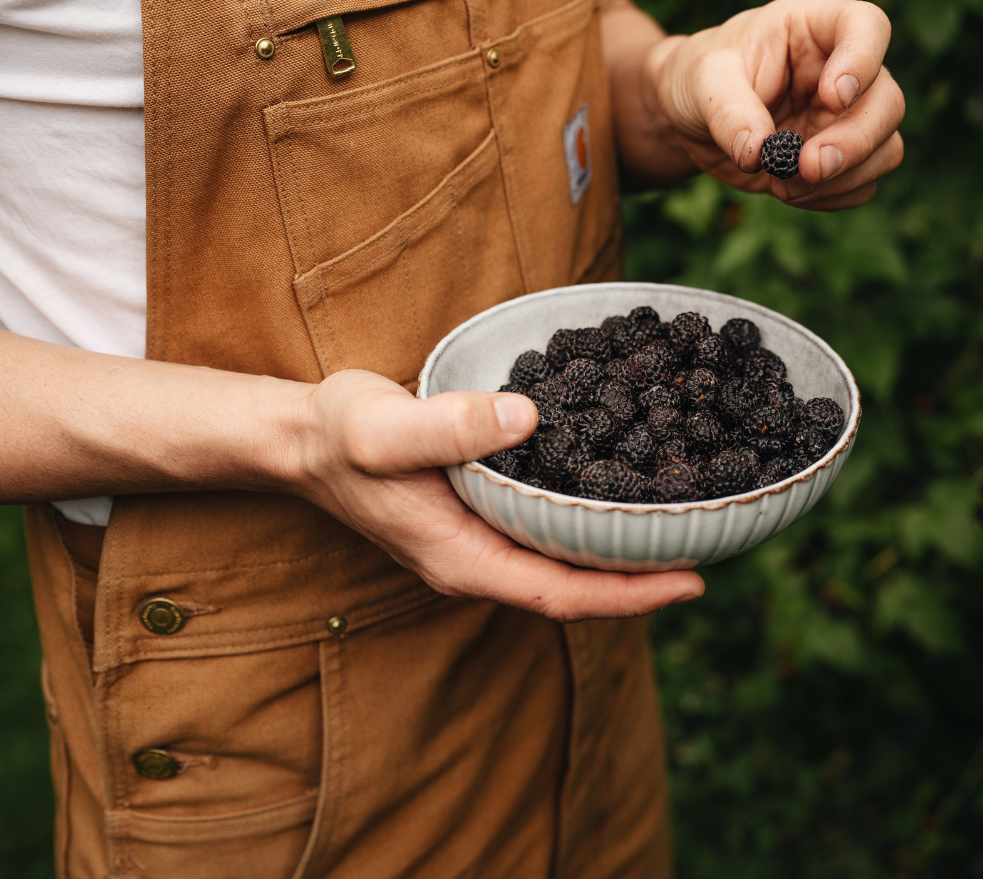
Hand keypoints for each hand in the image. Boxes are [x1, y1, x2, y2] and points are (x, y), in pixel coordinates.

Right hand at [286, 369, 704, 621]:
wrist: (302, 437)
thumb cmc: (336, 437)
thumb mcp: (380, 429)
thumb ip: (447, 427)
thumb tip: (527, 417)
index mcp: (462, 558)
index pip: (560, 595)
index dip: (630, 593)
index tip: (694, 579)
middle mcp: (477, 559)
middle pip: (573, 586)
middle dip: (641, 577)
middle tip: (709, 544)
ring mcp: (477, 539)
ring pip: (562, 561)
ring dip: (619, 550)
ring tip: (680, 523)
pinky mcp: (478, 512)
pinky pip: (546, 530)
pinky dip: (587, 518)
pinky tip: (617, 487)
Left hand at [645, 0, 904, 209]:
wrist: (688, 118)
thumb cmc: (698, 79)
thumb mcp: (702, 82)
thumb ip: (730, 112)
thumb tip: (758, 154)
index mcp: (816, 28)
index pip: (868, 27)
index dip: (863, 61)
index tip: (833, 96)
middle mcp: (843, 71)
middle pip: (887, 103)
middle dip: (854, 142)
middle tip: (809, 167)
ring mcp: (844, 119)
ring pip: (884, 149)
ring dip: (841, 178)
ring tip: (781, 186)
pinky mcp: (835, 160)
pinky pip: (860, 185)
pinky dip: (829, 197)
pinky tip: (787, 194)